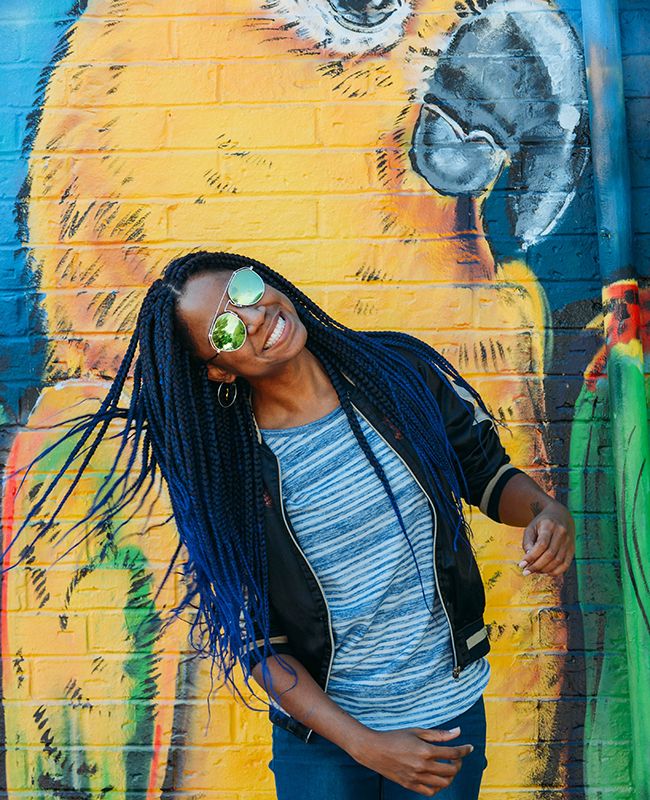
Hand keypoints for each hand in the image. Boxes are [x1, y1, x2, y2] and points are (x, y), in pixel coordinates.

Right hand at [350, 725, 471, 795]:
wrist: (374, 750)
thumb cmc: (395, 737)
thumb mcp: (416, 731)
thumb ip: (439, 734)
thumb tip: (458, 731)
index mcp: (425, 750)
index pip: (453, 753)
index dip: (464, 750)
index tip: (469, 748)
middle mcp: (423, 766)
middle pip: (451, 770)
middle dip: (459, 763)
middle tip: (456, 757)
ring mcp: (417, 778)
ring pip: (443, 783)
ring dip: (450, 775)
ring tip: (448, 767)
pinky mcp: (410, 785)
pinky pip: (430, 791)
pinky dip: (438, 786)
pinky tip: (437, 778)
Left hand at [519, 501, 574, 576]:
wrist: (560, 515)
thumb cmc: (541, 523)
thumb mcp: (531, 528)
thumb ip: (528, 543)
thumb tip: (528, 560)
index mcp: (549, 525)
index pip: (541, 545)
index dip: (531, 557)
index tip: (521, 565)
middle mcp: (561, 533)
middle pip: (550, 554)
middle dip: (537, 566)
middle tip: (526, 572)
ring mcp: (569, 541)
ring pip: (558, 561)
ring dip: (545, 570)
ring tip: (534, 571)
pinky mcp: (572, 549)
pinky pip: (565, 564)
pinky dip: (555, 571)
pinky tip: (545, 572)